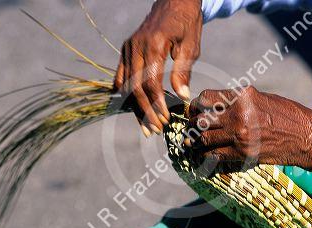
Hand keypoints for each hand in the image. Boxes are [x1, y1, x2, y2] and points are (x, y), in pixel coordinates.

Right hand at [114, 0, 202, 136]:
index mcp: (154, 45)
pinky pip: (120, 76)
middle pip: (134, 87)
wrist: (173, 1)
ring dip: (134, 108)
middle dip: (145, 111)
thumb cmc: (186, 23)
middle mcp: (136, 47)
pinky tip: (132, 108)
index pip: (150, 82)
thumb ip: (183, 71)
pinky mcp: (125, 49)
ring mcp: (128, 48)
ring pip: (126, 85)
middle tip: (155, 130)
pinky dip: (124, 94)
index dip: (156, 104)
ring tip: (144, 126)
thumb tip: (182, 97)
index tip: (165, 120)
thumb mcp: (191, 45)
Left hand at [186, 86, 311, 171]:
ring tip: (194, 142)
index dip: (196, 105)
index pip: (206, 98)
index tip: (194, 110)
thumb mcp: (262, 98)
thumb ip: (238, 101)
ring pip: (204, 138)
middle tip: (192, 128)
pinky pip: (215, 155)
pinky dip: (207, 155)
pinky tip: (205, 154)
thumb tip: (216, 106)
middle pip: (201, 119)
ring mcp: (239, 135)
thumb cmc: (287, 114)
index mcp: (242, 96)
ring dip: (197, 141)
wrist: (307, 137)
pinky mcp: (243, 153)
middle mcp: (238, 114)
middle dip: (193, 125)